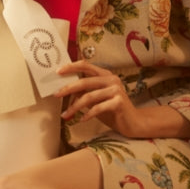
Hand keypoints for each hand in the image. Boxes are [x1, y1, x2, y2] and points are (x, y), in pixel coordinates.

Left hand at [56, 61, 189, 139]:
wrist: (133, 123)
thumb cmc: (112, 111)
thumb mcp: (96, 100)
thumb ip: (84, 93)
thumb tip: (65, 91)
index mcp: (105, 75)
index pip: (86, 65)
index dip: (71, 67)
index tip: (58, 72)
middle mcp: (112, 79)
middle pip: (84, 81)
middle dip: (68, 88)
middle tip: (56, 95)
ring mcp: (116, 90)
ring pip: (89, 96)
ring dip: (74, 107)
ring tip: (66, 115)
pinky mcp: (119, 102)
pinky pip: (97, 108)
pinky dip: (87, 114)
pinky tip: (81, 120)